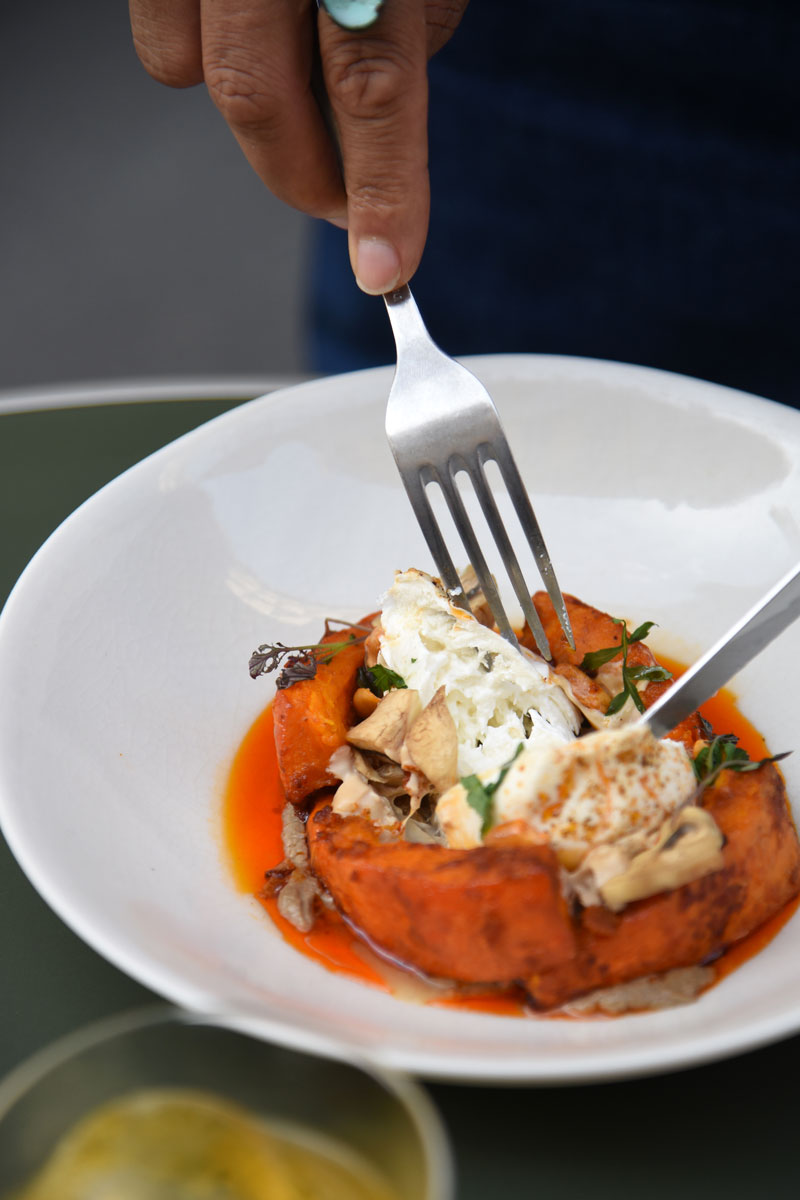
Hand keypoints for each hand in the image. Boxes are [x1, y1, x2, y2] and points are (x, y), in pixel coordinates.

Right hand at [129, 0, 467, 292]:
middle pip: (259, 96)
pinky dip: (204, 52)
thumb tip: (387, 111)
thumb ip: (412, 16)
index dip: (384, 191)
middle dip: (307, 177)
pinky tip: (254, 24)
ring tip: (300, 66)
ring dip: (255, 106)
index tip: (388, 269)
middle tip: (345, 209)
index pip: (374, 81)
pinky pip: (161, 37)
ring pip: (191, 70)